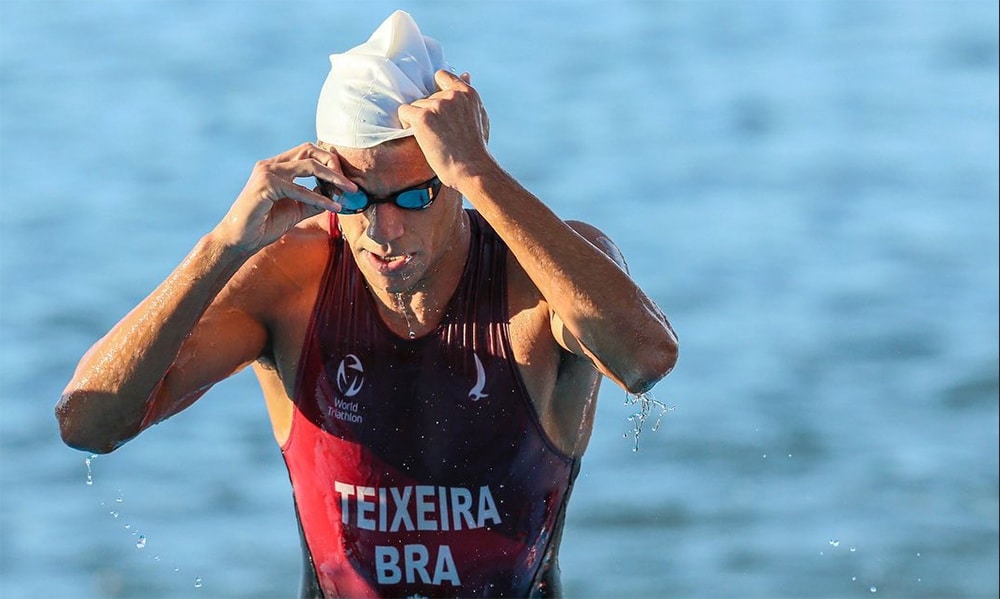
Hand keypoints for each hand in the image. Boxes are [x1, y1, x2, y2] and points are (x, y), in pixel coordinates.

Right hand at [214, 143, 356, 252]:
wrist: (240, 240)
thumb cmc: (265, 224)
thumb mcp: (297, 209)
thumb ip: (314, 199)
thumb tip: (337, 194)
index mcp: (276, 167)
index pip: (307, 152)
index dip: (329, 161)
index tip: (346, 179)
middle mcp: (270, 164)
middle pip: (309, 150)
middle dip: (333, 163)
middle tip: (350, 183)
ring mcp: (266, 172)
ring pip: (309, 165)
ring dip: (333, 177)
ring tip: (350, 190)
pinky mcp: (265, 185)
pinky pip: (300, 189)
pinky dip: (319, 198)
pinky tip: (333, 207)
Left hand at [397, 70, 492, 187]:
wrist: (472, 170)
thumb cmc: (476, 149)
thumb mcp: (480, 117)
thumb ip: (469, 97)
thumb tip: (465, 74)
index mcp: (467, 93)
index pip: (442, 76)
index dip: (435, 90)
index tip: (438, 108)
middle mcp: (452, 95)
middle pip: (426, 96)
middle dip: (429, 112)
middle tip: (441, 134)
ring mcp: (437, 105)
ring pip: (415, 105)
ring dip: (419, 121)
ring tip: (434, 139)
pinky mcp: (422, 117)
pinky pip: (403, 112)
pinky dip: (406, 124)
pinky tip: (419, 137)